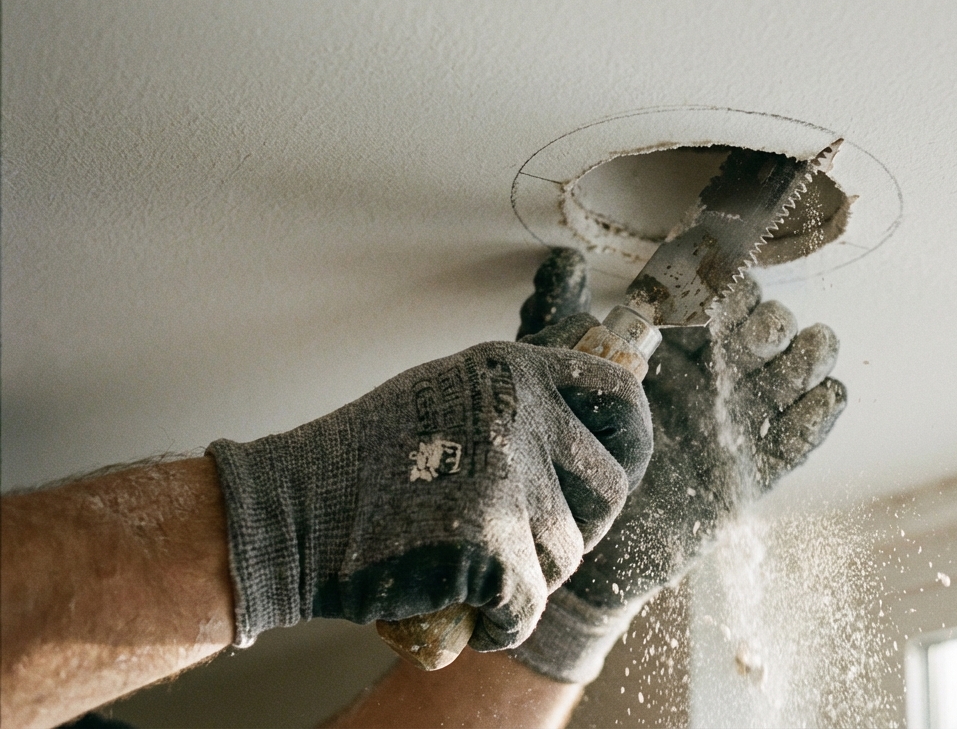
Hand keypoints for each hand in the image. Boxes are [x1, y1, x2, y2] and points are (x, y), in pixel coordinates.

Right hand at [208, 318, 651, 651]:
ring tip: (473, 568)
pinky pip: (530, 606)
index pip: (619, 395)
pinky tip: (468, 611)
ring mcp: (508, 478)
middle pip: (609, 489)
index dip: (628, 440)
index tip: (617, 467)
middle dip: (577, 527)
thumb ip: (517, 405)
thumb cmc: (361, 463)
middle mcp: (521, 413)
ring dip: (531, 577)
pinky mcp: (491, 546)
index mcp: (513, 371)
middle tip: (524, 541)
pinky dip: (501, 623)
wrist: (291, 514)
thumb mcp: (450, 396)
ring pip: (569, 553)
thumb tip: (588, 432)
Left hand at [509, 249, 845, 681]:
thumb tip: (565, 261)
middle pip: (771, 330)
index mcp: (677, 350)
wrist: (577, 535)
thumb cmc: (567, 445)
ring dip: (808, 357)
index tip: (718, 295)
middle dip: (771, 324)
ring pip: (797, 374)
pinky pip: (798, 440)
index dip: (733, 290)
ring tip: (800, 353)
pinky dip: (820, 414)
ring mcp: (738, 426)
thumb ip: (560, 312)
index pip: (724, 301)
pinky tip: (824, 395)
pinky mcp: (751, 475)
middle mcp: (715, 381)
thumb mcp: (558, 371)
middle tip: (752, 338)